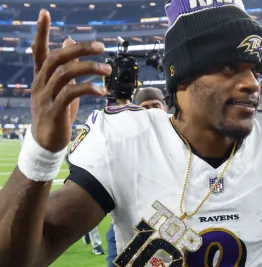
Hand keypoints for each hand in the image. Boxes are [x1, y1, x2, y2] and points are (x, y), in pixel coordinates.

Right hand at [30, 10, 110, 151]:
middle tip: (101, 46)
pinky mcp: (54, 111)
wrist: (46, 142)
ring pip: (65, 75)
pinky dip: (88, 88)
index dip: (41, 32)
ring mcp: (45, 97)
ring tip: (108, 69)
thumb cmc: (56, 112)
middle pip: (57, 58)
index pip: (39, 50)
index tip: (45, 13)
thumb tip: (69, 40)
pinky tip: (102, 91)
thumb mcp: (61, 87)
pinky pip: (70, 94)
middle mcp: (40, 84)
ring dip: (89, 69)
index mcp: (41, 77)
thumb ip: (66, 65)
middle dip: (79, 49)